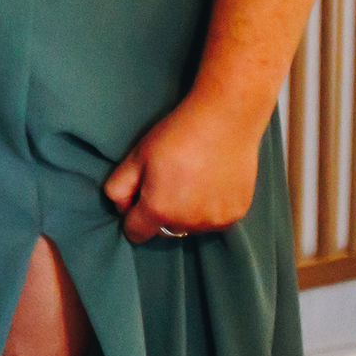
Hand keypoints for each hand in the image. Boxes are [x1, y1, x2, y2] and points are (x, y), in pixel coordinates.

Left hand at [103, 93, 263, 244]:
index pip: (136, 233)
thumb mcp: (135, 157)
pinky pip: (214, 220)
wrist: (224, 121)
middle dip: (160, 214)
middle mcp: (188, 223)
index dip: (132, 216)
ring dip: (186, 214)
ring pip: (191, 227)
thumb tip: (121, 208)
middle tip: (167, 182)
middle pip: (164, 230)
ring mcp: (216, 221)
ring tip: (190, 182)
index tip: (138, 198)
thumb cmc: (175, 136)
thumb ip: (118, 188)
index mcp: (159, 210)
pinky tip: (210, 184)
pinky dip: (209, 209)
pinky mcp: (237, 214)